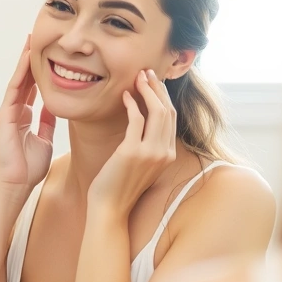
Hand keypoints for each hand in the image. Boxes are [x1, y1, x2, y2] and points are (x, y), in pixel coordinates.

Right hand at [0, 37, 56, 192]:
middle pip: (23, 81)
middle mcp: (14, 112)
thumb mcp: (45, 140)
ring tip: (31, 41)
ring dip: (24, 61)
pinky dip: (21, 73)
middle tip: (38, 39)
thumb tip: (55, 110)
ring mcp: (8, 112)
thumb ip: (47, 124)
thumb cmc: (28, 168)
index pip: (32, 90)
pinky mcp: (5, 115)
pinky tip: (27, 59)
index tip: (47, 56)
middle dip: (30, 61)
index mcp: (23, 118)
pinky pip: (15, 89)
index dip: (38, 72)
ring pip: (18, 81)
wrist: (16, 184)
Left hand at [88, 69, 176, 213]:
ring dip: (147, 91)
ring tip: (137, 78)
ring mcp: (151, 153)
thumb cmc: (119, 185)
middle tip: (146, 73)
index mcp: (169, 155)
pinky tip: (123, 96)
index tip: (153, 82)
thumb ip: (146, 145)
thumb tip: (142, 122)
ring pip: (157, 112)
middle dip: (157, 88)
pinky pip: (136, 120)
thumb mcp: (140, 164)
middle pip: (168, 111)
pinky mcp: (132, 152)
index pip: (172, 118)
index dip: (164, 97)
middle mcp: (164, 153)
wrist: (110, 208)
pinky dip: (131, 104)